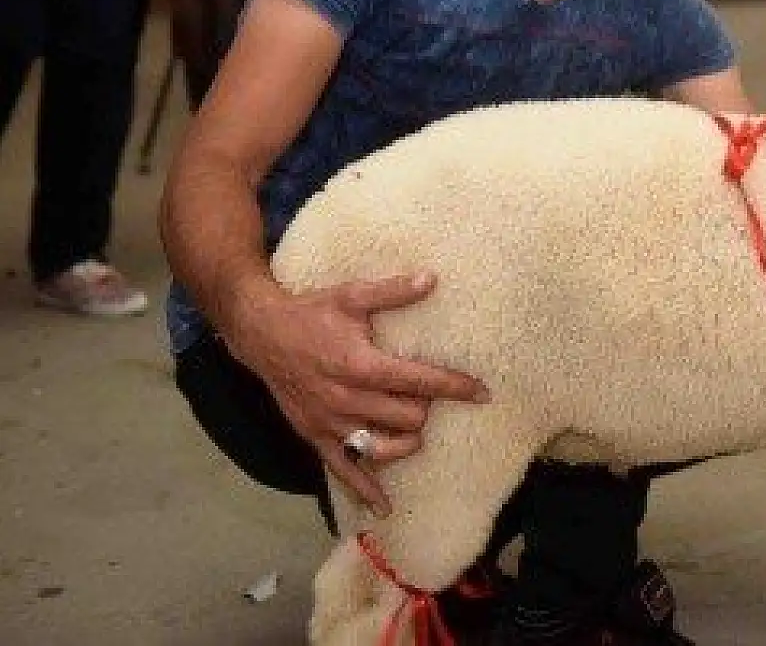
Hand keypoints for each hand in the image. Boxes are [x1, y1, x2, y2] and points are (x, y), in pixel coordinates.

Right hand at [224, 272, 488, 515]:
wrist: (260, 333)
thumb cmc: (311, 312)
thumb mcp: (351, 295)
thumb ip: (392, 292)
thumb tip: (433, 279)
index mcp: (360, 365)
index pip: (420, 382)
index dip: (455, 387)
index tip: (483, 393)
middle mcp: (347, 399)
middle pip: (408, 419)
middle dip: (426, 409)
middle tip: (429, 396)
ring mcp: (330, 423)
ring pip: (384, 448)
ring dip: (407, 442)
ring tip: (415, 429)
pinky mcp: (315, 436)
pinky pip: (343, 470)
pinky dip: (365, 490)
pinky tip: (384, 508)